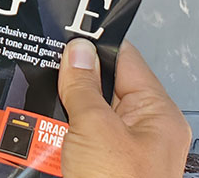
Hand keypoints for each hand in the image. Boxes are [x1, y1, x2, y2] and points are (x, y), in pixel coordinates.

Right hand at [58, 38, 190, 177]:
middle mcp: (141, 131)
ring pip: (81, 114)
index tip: (70, 35)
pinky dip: (52, 134)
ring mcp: (117, 148)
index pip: (127, 61)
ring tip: (44, 116)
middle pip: (99, 88)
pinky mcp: (96, 163)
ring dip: (57, 112)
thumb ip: (83, 87)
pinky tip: (41, 134)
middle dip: (70, 83)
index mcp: (157, 115)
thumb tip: (78, 52)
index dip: (97, 45)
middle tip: (48, 78)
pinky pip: (71, 137)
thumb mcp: (95, 128)